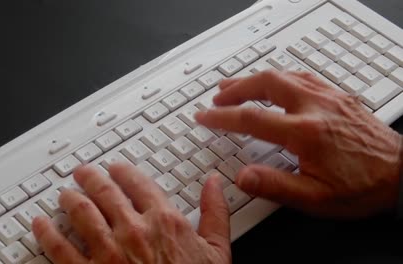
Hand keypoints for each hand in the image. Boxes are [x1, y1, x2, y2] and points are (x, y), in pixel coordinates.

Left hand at [32, 164, 230, 263]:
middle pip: (105, 191)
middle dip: (90, 177)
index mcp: (164, 221)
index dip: (123, 171)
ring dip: (69, 198)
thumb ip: (215, 212)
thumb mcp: (217, 250)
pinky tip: (41, 224)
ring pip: (81, 212)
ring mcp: (109, 252)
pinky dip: (47, 233)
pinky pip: (60, 249)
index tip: (116, 168)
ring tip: (64, 194)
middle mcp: (133, 230)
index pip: (138, 182)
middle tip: (83, 173)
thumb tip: (214, 184)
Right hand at [195, 71, 402, 218]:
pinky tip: (275, 81)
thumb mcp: (315, 198)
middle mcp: (316, 107)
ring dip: (255, 78)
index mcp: (306, 132)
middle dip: (235, 88)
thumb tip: (242, 176)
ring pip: (283, 74)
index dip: (222, 117)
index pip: (251, 118)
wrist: (401, 174)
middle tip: (217, 97)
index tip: (205, 117)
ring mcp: (328, 97)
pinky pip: (303, 75)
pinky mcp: (338, 96)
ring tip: (236, 85)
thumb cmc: (362, 187)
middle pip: (265, 83)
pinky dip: (280, 76)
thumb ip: (275, 186)